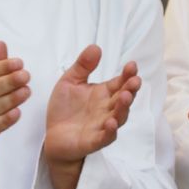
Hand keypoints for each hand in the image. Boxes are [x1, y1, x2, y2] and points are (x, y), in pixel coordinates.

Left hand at [43, 45, 140, 164]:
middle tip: (135, 81)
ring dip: (123, 108)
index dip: (127, 75)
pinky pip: (105, 137)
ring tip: (125, 97)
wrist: (53, 136)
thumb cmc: (66, 109)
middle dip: (130, 90)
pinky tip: (111, 123)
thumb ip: (83, 66)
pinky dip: (110, 132)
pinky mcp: (93, 141)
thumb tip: (96, 47)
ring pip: (119, 117)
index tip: (132, 65)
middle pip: (123, 99)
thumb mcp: (70, 81)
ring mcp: (102, 126)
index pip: (120, 83)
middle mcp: (107, 109)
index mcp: (104, 94)